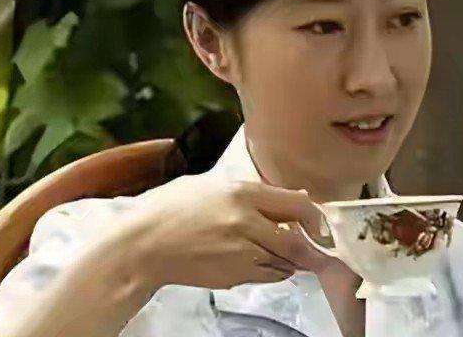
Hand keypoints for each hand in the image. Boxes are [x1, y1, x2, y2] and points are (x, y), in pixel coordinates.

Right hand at [116, 175, 335, 289]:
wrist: (143, 245)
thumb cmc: (170, 211)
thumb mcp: (210, 186)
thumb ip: (254, 191)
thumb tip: (294, 198)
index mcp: (240, 193)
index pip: (297, 205)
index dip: (315, 218)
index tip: (320, 225)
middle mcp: (244, 222)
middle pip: (296, 241)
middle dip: (312, 248)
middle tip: (317, 250)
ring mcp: (239, 252)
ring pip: (284, 262)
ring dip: (291, 261)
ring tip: (284, 255)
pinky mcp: (233, 275)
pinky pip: (268, 276)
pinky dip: (274, 272)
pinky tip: (263, 263)